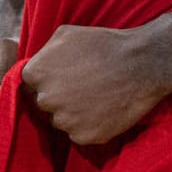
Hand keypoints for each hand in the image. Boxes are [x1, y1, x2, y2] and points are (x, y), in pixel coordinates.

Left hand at [22, 24, 167, 144]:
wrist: (141, 64)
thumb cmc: (103, 44)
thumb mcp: (64, 35)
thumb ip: (43, 53)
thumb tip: (35, 64)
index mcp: (35, 74)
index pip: (30, 83)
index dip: (47, 80)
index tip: (64, 76)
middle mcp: (46, 100)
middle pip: (44, 103)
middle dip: (57, 96)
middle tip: (81, 86)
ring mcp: (65, 121)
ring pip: (60, 120)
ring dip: (72, 113)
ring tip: (95, 97)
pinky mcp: (85, 137)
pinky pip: (78, 134)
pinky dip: (88, 125)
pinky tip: (103, 110)